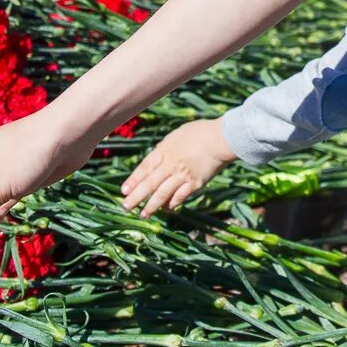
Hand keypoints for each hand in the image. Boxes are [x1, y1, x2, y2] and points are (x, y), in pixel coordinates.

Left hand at [121, 119, 235, 215]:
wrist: (222, 138)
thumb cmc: (200, 132)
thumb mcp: (177, 135)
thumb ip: (165, 148)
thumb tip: (155, 158)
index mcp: (164, 150)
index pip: (144, 168)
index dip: (133, 180)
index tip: (124, 190)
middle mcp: (170, 164)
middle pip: (149, 183)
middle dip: (136, 196)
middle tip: (126, 206)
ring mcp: (182, 175)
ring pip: (162, 193)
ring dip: (151, 205)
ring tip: (143, 214)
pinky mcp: (195, 183)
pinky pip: (180, 196)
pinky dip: (172, 203)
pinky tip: (166, 209)